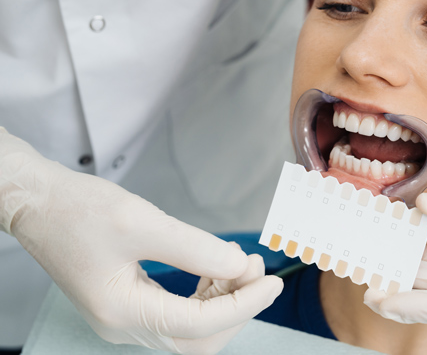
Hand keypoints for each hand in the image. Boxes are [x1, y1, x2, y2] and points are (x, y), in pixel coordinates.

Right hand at [0, 128, 282, 353]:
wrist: (41, 203)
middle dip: (235, 306)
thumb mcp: (143, 223)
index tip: (272, 282)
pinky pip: (177, 310)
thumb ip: (195, 249)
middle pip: (198, 337)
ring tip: (240, 261)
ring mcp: (125, 317)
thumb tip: (239, 265)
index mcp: (123, 312)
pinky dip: (204, 292)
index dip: (243, 305)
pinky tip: (216, 266)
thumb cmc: (80, 210)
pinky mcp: (128, 302)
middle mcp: (123, 325)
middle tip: (257, 269)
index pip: (199, 324)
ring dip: (222, 298)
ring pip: (190, 326)